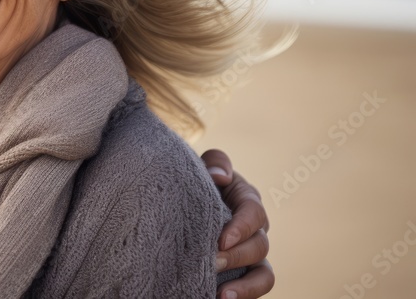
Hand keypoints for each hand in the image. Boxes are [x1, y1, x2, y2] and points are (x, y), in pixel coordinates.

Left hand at [200, 149, 274, 298]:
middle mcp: (254, 230)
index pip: (254, 213)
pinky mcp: (243, 274)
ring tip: (221, 294)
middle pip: (259, 246)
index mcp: (247, 201)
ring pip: (264, 274)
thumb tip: (220, 176)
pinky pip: (254, 289)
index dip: (241, 227)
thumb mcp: (203, 165)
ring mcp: (251, 255)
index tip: (221, 240)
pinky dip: (243, 296)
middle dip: (236, 256)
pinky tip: (219, 298)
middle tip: (212, 262)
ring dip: (246, 286)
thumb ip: (215, 162)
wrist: (181, 202)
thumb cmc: (196, 181)